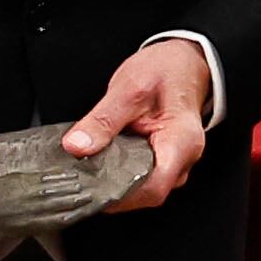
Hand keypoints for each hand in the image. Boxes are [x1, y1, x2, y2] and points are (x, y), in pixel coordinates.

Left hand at [61, 36, 210, 215]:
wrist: (182, 63)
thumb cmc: (165, 71)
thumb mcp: (128, 89)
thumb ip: (102, 120)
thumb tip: (77, 146)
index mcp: (181, 143)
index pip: (153, 188)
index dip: (120, 196)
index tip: (91, 190)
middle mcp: (182, 160)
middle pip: (146, 194)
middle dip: (111, 192)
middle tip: (79, 181)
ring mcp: (174, 165)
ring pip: (142, 190)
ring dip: (113, 185)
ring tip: (85, 173)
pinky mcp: (162, 164)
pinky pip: (140, 179)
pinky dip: (118, 176)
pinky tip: (98, 166)